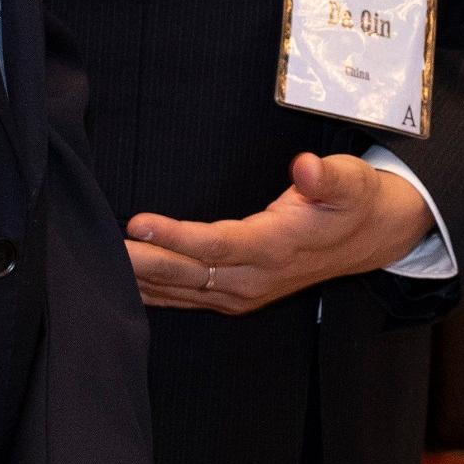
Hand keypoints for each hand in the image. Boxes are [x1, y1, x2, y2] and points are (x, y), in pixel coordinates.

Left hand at [127, 154, 428, 312]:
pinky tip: (120, 282)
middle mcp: (255, 278)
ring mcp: (242, 293)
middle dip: (140, 263)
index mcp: (278, 247)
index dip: (175, 236)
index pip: (217, 245)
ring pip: (179, 291)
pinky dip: (150, 292)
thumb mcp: (352, 182)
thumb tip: (305, 166)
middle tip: (97, 248)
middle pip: (186, 274)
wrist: (369, 239)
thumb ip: (328, 176)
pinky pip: (183, 298)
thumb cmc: (353, 203)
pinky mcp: (232, 296)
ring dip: (138, 280)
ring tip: (94, 264)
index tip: (136, 223)